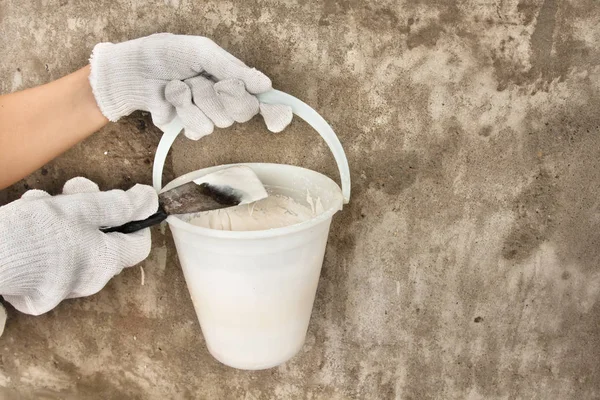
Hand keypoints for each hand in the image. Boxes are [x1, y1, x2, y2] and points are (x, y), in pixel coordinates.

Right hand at [0, 178, 157, 314]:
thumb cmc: (34, 232)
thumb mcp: (82, 209)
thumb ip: (119, 205)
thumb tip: (150, 201)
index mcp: (104, 263)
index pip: (138, 245)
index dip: (135, 220)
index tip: (125, 200)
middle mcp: (87, 282)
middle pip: (103, 239)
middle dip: (89, 209)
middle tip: (71, 190)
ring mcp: (59, 288)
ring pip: (73, 242)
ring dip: (61, 217)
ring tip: (40, 204)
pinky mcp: (34, 289)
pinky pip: (49, 256)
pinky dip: (41, 235)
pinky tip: (25, 219)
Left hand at [89, 33, 292, 138]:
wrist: (133, 71)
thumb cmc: (166, 54)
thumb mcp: (202, 51)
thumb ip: (233, 68)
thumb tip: (265, 85)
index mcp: (231, 79)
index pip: (260, 100)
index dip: (272, 112)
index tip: (278, 119)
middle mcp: (224, 100)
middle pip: (242, 112)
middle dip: (219, 94)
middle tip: (201, 80)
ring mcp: (207, 115)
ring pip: (217, 121)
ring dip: (194, 100)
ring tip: (179, 86)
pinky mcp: (189, 129)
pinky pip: (198, 131)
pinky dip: (181, 111)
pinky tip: (171, 100)